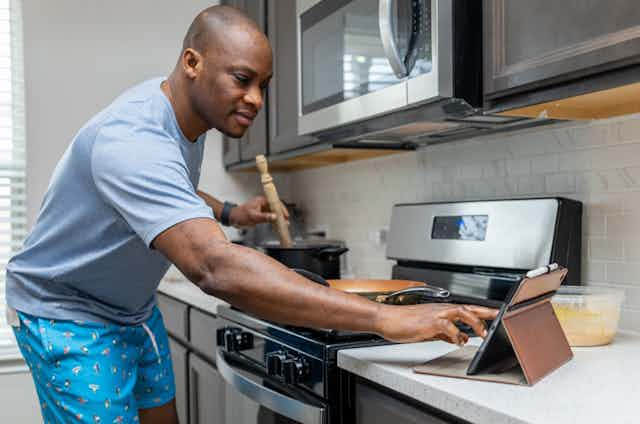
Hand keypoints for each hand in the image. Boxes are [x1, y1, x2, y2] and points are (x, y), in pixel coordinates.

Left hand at [229, 195, 289, 227]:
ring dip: (278, 219)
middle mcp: (263, 204)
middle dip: (281, 215)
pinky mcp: (261, 214)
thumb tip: (274, 216)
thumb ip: (264, 217)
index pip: (275, 202)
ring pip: (273, 213)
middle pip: (276, 208)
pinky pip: (270, 217)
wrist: (233, 218)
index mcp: (262, 200)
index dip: (281, 209)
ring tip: (284, 225)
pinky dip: (273, 222)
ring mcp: (262, 209)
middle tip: (286, 221)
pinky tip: (277, 227)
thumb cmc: (240, 215)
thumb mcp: (253, 216)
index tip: (286, 215)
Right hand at [374, 303, 498, 345]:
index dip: (481, 312)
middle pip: (468, 307)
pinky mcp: (429, 322)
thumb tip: (458, 338)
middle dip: (485, 312)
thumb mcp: (427, 329)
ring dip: (475, 322)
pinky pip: (448, 326)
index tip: (494, 315)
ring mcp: (435, 314)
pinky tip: (459, 341)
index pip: (466, 309)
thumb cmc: (402, 322)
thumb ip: (444, 332)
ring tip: (483, 333)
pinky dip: (456, 334)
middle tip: (500, 317)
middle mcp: (440, 309)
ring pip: (461, 312)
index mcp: (440, 310)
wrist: (386, 318)